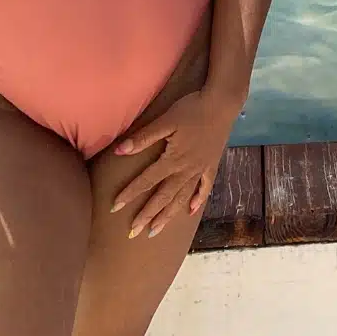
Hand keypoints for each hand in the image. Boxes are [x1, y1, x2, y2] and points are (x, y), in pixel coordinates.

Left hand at [110, 87, 237, 235]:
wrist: (222, 103)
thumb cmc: (192, 109)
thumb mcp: (166, 119)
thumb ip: (144, 137)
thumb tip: (119, 151)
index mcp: (173, 159)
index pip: (146, 180)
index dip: (130, 193)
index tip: (115, 207)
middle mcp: (186, 170)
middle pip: (163, 197)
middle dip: (147, 215)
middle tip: (133, 232)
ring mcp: (200, 170)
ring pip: (181, 198)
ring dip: (167, 215)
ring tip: (155, 230)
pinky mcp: (211, 166)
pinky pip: (204, 188)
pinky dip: (196, 201)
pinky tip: (190, 212)